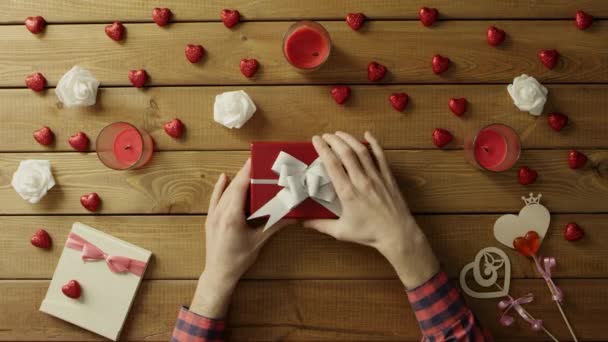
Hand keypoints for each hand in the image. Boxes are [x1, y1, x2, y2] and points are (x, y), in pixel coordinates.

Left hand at [190, 159, 291, 317]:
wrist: (219, 273)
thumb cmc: (239, 259)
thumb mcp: (259, 241)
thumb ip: (275, 225)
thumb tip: (293, 215)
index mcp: (232, 216)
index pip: (240, 188)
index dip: (247, 172)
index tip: (255, 160)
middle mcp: (220, 212)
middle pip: (233, 187)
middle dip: (244, 173)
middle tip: (256, 162)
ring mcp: (213, 215)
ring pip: (224, 192)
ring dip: (236, 180)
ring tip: (247, 169)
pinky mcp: (210, 219)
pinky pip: (215, 199)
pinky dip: (219, 188)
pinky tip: (223, 177)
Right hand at [304, 132, 438, 288]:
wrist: (397, 234)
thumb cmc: (369, 234)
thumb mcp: (341, 232)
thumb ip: (320, 225)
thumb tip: (302, 222)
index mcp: (347, 192)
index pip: (332, 164)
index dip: (323, 149)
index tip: (316, 140)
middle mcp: (361, 180)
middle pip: (346, 153)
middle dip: (334, 140)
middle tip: (325, 136)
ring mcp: (376, 176)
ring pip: (361, 151)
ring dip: (349, 139)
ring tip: (339, 133)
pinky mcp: (387, 177)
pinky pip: (380, 155)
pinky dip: (374, 143)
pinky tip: (367, 134)